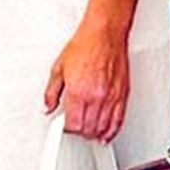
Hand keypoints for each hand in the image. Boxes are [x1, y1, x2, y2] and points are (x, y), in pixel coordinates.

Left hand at [43, 18, 129, 141]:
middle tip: (73, 126)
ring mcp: (111, 98)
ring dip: (94, 134)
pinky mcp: (122, 96)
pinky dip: (111, 131)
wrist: (103, 35)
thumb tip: (47, 107)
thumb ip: (51, 92)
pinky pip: (119, 121)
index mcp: (78, 91)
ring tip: (86, 130)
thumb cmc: (83, 47)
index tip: (62, 125)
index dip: (66, 129)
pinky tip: (105, 134)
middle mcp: (96, 97)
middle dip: (79, 132)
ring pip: (103, 128)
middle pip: (88, 129)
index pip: (73, 124)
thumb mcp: (58, 68)